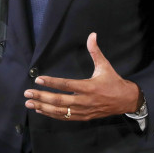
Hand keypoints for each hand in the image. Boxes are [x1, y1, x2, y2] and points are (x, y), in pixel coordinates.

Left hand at [23, 32, 140, 120]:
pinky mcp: (83, 117)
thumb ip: (95, 51)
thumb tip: (92, 34)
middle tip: (27, 93)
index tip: (38, 79)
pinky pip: (65, 117)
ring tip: (29, 103)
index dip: (52, 83)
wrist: (125, 101)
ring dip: (43, 107)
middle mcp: (84, 101)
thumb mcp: (105, 66)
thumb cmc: (113, 82)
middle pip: (59, 101)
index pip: (66, 85)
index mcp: (89, 87)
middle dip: (42, 97)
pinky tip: (41, 110)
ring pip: (60, 111)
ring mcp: (83, 111)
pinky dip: (52, 114)